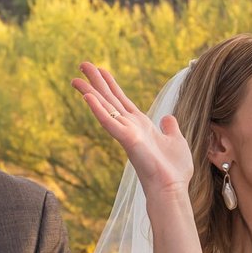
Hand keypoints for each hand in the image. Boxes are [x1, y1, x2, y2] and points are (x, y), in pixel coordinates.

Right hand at [72, 61, 194, 197]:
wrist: (172, 188)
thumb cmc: (174, 170)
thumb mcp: (175, 141)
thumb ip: (170, 128)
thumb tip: (168, 117)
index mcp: (141, 126)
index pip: (122, 100)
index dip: (111, 84)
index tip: (101, 70)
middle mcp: (130, 127)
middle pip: (109, 99)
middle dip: (96, 82)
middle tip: (82, 64)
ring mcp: (127, 133)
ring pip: (105, 107)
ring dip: (90, 92)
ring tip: (76, 78)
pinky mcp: (127, 140)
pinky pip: (109, 122)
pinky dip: (98, 109)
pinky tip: (88, 96)